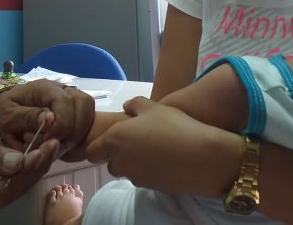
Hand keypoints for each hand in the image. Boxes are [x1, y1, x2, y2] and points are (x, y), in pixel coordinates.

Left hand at [0, 80, 94, 157]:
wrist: (5, 109)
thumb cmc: (5, 112)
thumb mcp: (8, 117)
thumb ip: (27, 118)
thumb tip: (50, 119)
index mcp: (44, 87)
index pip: (65, 102)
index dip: (61, 125)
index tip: (49, 141)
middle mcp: (62, 89)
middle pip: (85, 104)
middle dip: (74, 131)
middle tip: (56, 146)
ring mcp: (71, 97)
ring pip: (89, 113)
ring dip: (79, 134)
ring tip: (60, 146)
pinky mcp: (74, 109)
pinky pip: (88, 121)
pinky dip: (79, 136)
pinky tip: (64, 144)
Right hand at [0, 125, 59, 222]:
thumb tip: (19, 161)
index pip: (6, 188)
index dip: (29, 168)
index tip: (47, 146)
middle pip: (13, 190)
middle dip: (36, 167)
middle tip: (54, 142)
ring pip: (12, 188)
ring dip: (31, 167)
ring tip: (49, 145)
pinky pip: (5, 184)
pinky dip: (20, 169)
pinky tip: (33, 153)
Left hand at [86, 97, 242, 197]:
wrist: (200, 156)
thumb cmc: (173, 126)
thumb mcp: (153, 106)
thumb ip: (134, 104)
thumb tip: (126, 107)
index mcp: (115, 139)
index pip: (92, 152)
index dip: (98, 147)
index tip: (109, 141)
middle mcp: (120, 161)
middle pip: (110, 163)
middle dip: (118, 155)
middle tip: (136, 142)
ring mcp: (134, 177)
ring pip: (126, 171)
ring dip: (133, 163)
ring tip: (153, 149)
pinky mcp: (150, 187)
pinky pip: (142, 178)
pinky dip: (148, 170)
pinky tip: (164, 159)